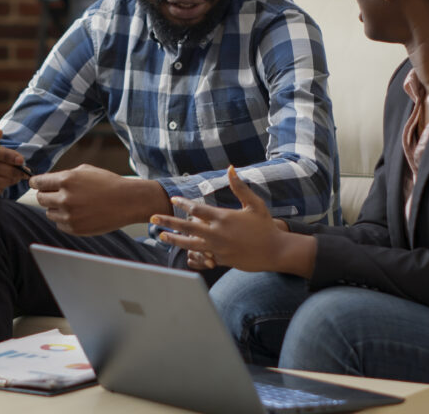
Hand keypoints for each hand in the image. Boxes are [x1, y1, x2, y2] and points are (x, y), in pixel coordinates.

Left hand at [29, 164, 170, 235]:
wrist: (127, 201)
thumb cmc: (107, 183)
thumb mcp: (85, 170)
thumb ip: (63, 175)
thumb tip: (46, 181)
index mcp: (67, 180)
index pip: (38, 182)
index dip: (35, 182)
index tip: (36, 184)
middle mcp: (65, 198)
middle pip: (40, 199)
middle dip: (46, 195)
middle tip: (54, 194)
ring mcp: (69, 215)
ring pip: (49, 213)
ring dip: (56, 208)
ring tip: (73, 203)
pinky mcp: (75, 228)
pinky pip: (59, 224)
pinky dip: (65, 219)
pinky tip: (79, 213)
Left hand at [151, 166, 315, 274]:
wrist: (276, 252)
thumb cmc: (266, 226)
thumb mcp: (254, 204)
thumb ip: (239, 187)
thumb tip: (230, 168)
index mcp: (223, 218)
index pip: (197, 209)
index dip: (183, 203)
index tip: (173, 199)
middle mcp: (217, 234)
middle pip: (187, 227)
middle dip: (168, 222)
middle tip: (153, 218)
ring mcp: (218, 249)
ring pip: (190, 244)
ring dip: (174, 240)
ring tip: (161, 236)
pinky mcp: (221, 260)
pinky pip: (201, 257)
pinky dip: (191, 254)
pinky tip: (181, 251)